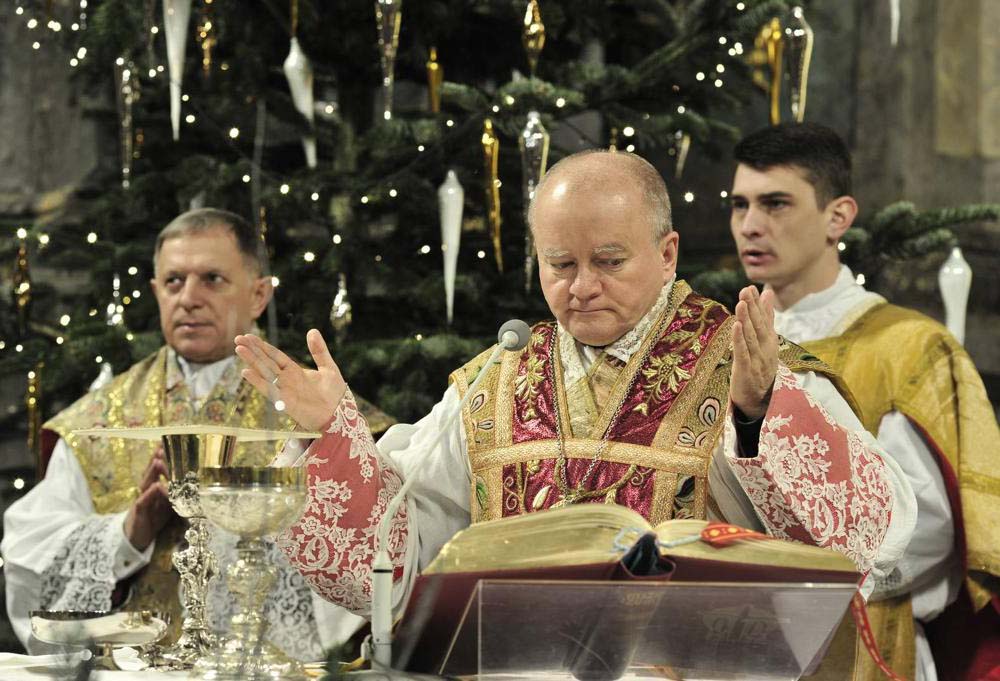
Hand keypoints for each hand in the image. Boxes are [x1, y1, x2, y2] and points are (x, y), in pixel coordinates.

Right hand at [124, 447, 172, 550]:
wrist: (137, 538)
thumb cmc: (154, 519)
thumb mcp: (168, 505)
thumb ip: (176, 494)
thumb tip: (194, 485)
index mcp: (153, 489)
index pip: (157, 471)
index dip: (161, 458)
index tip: (167, 444)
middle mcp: (146, 492)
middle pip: (150, 473)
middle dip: (156, 460)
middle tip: (162, 446)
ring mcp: (141, 501)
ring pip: (145, 484)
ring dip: (152, 472)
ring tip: (158, 460)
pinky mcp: (139, 513)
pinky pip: (143, 501)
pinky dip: (149, 493)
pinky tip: (155, 486)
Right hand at [234, 329, 346, 431]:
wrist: (339, 415)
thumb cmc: (334, 394)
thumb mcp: (328, 367)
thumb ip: (319, 350)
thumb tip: (312, 330)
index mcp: (295, 370)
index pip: (275, 355)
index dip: (263, 346)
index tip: (250, 336)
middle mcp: (286, 379)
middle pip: (266, 362)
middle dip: (252, 350)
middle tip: (238, 338)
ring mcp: (284, 390)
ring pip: (264, 372)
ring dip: (252, 361)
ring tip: (239, 349)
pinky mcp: (285, 402)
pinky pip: (269, 390)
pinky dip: (258, 381)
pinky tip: (246, 372)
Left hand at [730, 285, 778, 420]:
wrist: (761, 401)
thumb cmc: (761, 367)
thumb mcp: (766, 341)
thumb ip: (767, 318)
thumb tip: (767, 293)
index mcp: (769, 342)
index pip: (763, 320)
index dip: (757, 304)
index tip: (751, 287)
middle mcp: (765, 349)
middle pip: (758, 326)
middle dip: (752, 308)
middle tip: (745, 291)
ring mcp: (757, 361)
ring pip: (750, 338)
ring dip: (746, 320)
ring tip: (741, 303)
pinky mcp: (746, 372)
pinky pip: (743, 354)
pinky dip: (739, 340)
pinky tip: (736, 326)